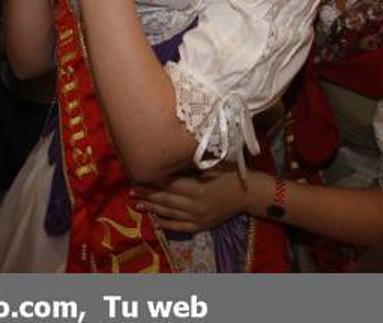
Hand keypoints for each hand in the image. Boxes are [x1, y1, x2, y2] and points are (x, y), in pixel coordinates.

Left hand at [134, 166, 254, 233]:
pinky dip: (167, 224)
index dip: (153, 181)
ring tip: (137, 204)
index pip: (169, 185)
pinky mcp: (201, 225)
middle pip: (166, 199)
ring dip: (153, 208)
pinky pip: (180, 226)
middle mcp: (195, 206)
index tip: (139, 175)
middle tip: (131, 190)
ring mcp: (198, 217)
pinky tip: (155, 222)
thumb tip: (173, 156)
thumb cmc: (233, 174)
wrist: (250, 194)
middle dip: (147, 194)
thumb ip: (195, 163)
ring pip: (170, 213)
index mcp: (198, 189)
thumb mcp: (215, 163)